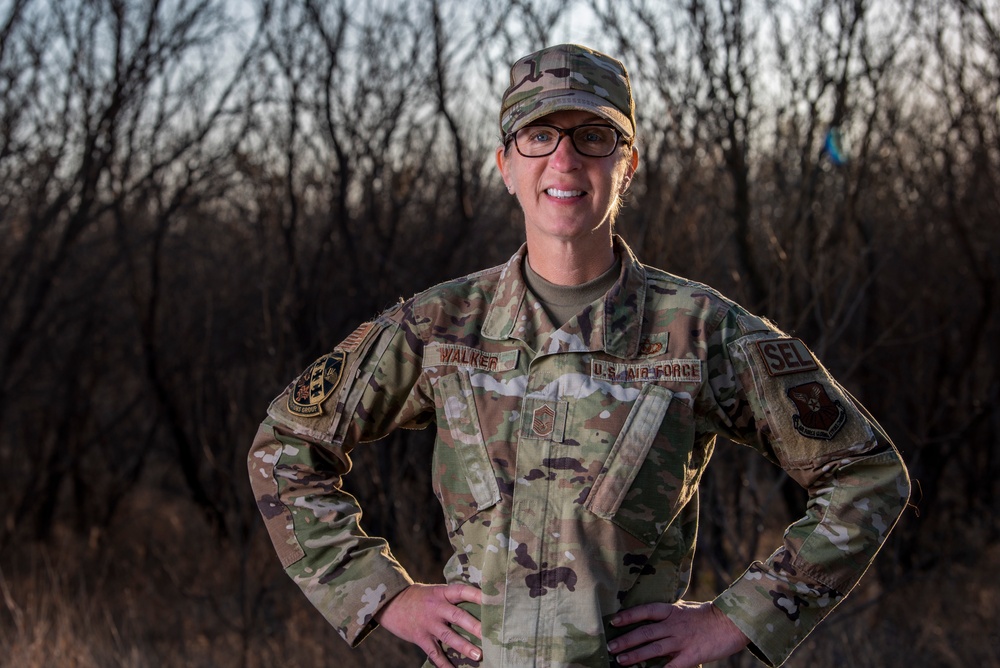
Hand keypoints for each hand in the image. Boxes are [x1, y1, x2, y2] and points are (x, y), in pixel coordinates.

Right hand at [375, 582, 483, 667]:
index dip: (478, 594)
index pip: (462, 591)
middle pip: (458, 616)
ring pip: (448, 636)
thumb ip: (452, 598)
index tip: (493, 599)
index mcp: (442, 593)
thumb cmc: (418, 597)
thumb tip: (479, 602)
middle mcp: (436, 607)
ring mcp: (428, 623)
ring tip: (478, 655)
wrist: (390, 603)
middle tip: (490, 634)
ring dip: (464, 646)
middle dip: (475, 626)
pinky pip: (434, 653)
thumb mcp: (435, 591)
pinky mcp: (420, 637)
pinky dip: (444, 664)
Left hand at [606, 600, 748, 666]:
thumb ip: (669, 612)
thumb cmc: (708, 615)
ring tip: (620, 661)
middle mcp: (673, 625)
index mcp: (671, 611)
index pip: (645, 611)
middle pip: (645, 632)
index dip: (628, 616)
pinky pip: (672, 667)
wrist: (732, 623)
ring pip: (653, 648)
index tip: (613, 621)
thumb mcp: (685, 608)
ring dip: (634, 655)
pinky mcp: (691, 655)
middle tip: (610, 647)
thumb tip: (650, 615)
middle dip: (625, 640)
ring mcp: (682, 641)